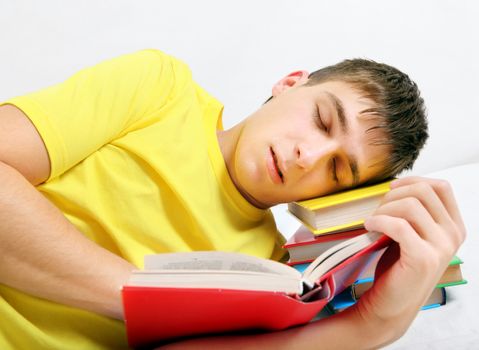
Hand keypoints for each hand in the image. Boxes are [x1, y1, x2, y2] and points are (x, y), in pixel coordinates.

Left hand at [357, 176, 465, 339]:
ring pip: (410, 205)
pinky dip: (379, 221)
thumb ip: (415, 212)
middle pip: (423, 192)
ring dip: (384, 209)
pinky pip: (398, 225)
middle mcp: (453, 235)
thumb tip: (397, 185)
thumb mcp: (413, 233)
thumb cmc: (398, 265)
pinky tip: (369, 226)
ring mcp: (441, 247)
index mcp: (454, 226)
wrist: (391, 303)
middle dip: (393, 196)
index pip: (441, 187)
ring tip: (373, 221)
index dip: (414, 181)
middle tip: (378, 211)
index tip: (392, 188)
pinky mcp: (423, 258)